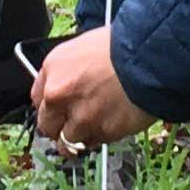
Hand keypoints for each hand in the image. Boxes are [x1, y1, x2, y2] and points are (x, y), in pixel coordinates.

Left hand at [30, 27, 154, 149]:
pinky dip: (101, 137)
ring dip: (81, 135)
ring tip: (98, 123)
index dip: (52, 106)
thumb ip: (70, 71)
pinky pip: (94, 142)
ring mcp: (79, 117)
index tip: (59, 110)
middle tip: (75, 123)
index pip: (37, 99)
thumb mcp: (86, 47)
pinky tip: (113, 121)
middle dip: (60, 127)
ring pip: (68, 141)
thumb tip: (70, 86)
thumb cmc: (125, 46)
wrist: (151, 58)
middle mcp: (58, 94)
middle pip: (47, 126)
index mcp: (53, 68)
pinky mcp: (101, 133)